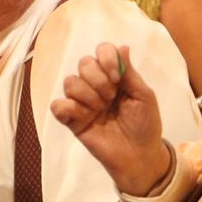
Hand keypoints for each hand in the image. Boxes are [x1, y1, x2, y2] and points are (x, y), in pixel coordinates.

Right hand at [50, 43, 171, 195]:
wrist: (139, 155)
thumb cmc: (145, 125)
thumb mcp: (144, 96)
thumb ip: (130, 73)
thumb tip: (123, 46)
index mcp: (113, 76)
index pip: (102, 51)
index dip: (106, 58)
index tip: (116, 77)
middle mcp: (95, 85)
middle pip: (83, 63)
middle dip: (98, 79)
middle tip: (111, 97)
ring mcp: (81, 101)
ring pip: (70, 82)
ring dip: (88, 95)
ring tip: (100, 110)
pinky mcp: (70, 119)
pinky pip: (57, 105)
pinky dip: (69, 107)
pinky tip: (83, 116)